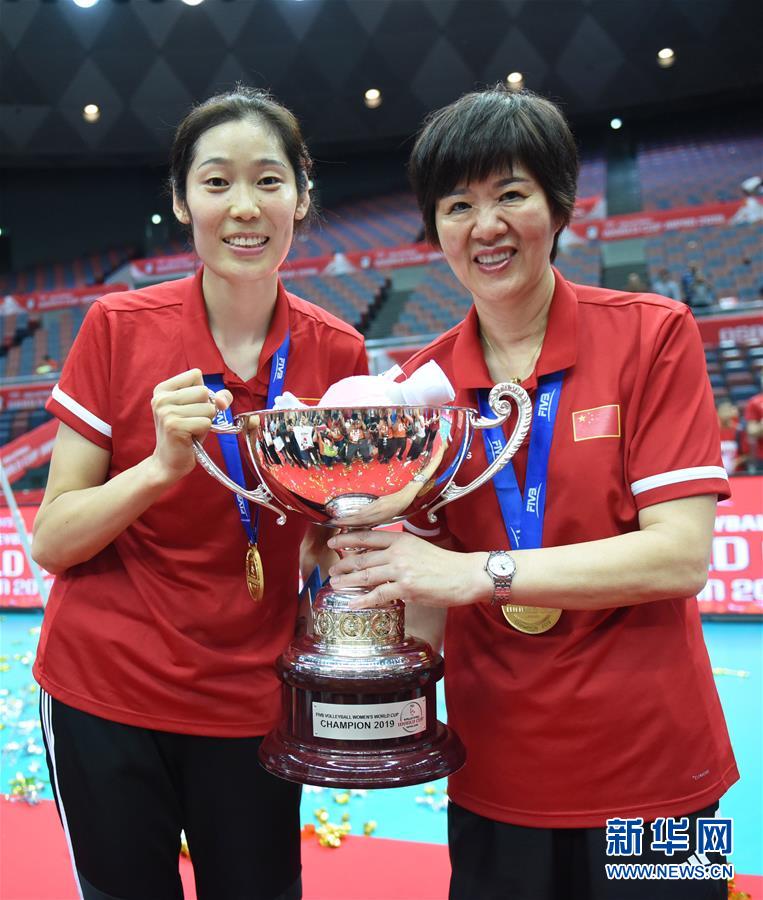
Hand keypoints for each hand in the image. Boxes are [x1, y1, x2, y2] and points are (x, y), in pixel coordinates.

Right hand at [149, 368, 231, 484]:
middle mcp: (161, 398)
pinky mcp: (174, 426)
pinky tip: (190, 438)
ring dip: (205, 421)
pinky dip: (203, 431)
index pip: (196, 375)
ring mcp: (166, 412)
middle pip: (203, 391)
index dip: (203, 392)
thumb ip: (216, 397)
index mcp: (163, 389)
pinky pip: (206, 423)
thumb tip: (223, 400)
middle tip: (191, 422)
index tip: (193, 406)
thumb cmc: (186, 434)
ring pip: (207, 408)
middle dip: (205, 409)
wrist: (168, 462)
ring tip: (190, 430)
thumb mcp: (200, 409)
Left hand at [327, 530, 489, 608]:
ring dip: (348, 581)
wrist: (464, 576)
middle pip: (362, 557)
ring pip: (366, 576)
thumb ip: (398, 551)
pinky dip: (363, 600)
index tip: (333, 540)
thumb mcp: (418, 548)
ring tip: (336, 585)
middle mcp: (398, 552)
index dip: (347, 538)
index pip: (367, 536)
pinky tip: (353, 603)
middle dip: (343, 564)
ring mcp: (401, 570)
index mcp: (401, 539)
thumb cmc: (443, 564)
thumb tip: (376, 558)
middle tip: (332, 571)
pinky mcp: (406, 588)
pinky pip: (378, 595)